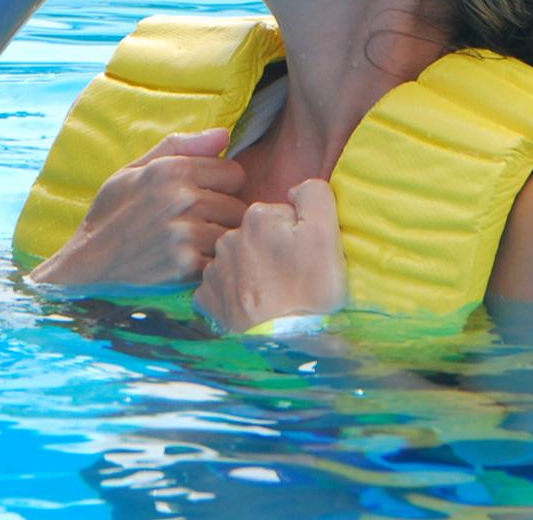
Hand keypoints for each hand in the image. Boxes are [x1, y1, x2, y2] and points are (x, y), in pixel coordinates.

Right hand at [28, 128, 245, 287]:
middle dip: (222, 215)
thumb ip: (180, 147)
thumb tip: (224, 133)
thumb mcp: (133, 170)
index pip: (234, 172)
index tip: (201, 197)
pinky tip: (189, 263)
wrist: (86, 264)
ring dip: (218, 242)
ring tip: (192, 245)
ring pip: (232, 234)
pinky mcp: (186, 267)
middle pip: (238, 205)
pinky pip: (221, 260)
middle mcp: (182, 199)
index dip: (220, 185)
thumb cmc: (110, 214)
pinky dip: (211, 264)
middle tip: (195, 225)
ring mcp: (185, 234)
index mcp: (171, 169)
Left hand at [194, 178, 347, 332]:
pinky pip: (221, 287)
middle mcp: (228, 238)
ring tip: (275, 295)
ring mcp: (214, 269)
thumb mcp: (325, 233)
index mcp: (257, 217)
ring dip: (253, 272)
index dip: (297, 235)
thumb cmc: (311, 290)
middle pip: (258, 236)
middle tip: (293, 278)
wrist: (287, 342)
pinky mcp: (207, 299)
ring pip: (239, 261)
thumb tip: (296, 189)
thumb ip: (313, 195)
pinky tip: (252, 307)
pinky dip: (235, 294)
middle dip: (273, 251)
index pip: (281, 215)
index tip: (306, 257)